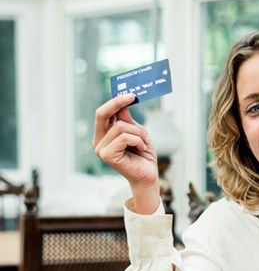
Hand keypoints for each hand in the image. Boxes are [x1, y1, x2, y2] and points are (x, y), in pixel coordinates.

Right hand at [93, 94, 161, 213]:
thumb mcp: (138, 134)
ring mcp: (101, 149)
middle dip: (117, 103)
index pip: (103, 114)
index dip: (114, 102)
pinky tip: (142, 149)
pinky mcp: (107, 155)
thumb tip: (123, 104)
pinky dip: (138, 140)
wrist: (148, 177)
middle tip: (132, 96)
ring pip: (120, 127)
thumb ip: (128, 121)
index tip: (129, 94)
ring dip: (138, 133)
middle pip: (102, 114)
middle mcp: (99, 141)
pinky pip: (124, 137)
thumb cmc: (143, 156)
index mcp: (104, 135)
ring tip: (143, 144)